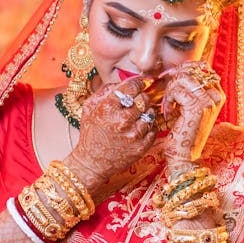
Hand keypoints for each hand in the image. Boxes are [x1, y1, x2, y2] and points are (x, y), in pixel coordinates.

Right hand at [63, 76, 158, 200]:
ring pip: (151, 113)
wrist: (92, 162)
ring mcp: (133, 135)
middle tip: (138, 101)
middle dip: (142, 97)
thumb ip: (105, 91)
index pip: (132, 87)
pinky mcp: (141, 147)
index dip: (138, 83)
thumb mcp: (90, 107)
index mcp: (108, 108)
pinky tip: (139, 128)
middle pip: (145, 99)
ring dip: (146, 112)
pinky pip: (154, 129)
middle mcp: (122, 121)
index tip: (139, 84)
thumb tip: (124, 80)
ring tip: (137, 116)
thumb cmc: (91, 133)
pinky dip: (148, 126)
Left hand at [161, 61, 224, 171]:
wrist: (184, 156)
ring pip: (183, 77)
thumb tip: (175, 69)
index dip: (183, 70)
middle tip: (169, 97)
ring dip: (170, 89)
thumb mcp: (188, 106)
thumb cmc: (182, 131)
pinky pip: (177, 90)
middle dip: (174, 80)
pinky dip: (168, 99)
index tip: (172, 84)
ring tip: (169, 105)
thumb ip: (188, 88)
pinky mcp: (199, 107)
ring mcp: (210, 101)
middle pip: (191, 70)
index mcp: (217, 94)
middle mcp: (217, 96)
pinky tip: (169, 112)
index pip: (201, 67)